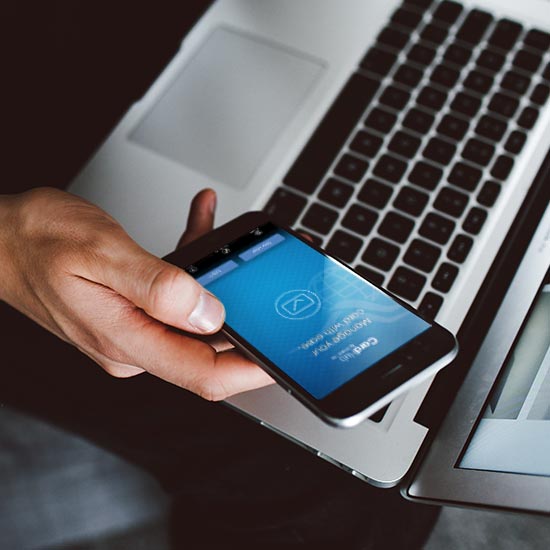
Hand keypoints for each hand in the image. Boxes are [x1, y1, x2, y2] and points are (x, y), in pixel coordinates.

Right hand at [0, 187, 272, 399]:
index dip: (250, 371)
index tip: (283, 357)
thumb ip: (158, 286)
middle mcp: (134, 343)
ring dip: (218, 280)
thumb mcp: (101, 252)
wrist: (0, 239)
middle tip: (270, 282)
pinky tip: (199, 226)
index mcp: (126, 340)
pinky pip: (177, 295)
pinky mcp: (135, 312)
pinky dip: (193, 262)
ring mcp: (135, 329)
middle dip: (246, 318)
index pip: (203, 374)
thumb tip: (209, 313)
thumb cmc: (37, 241)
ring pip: (197, 316)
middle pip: (208, 346)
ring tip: (228, 237)